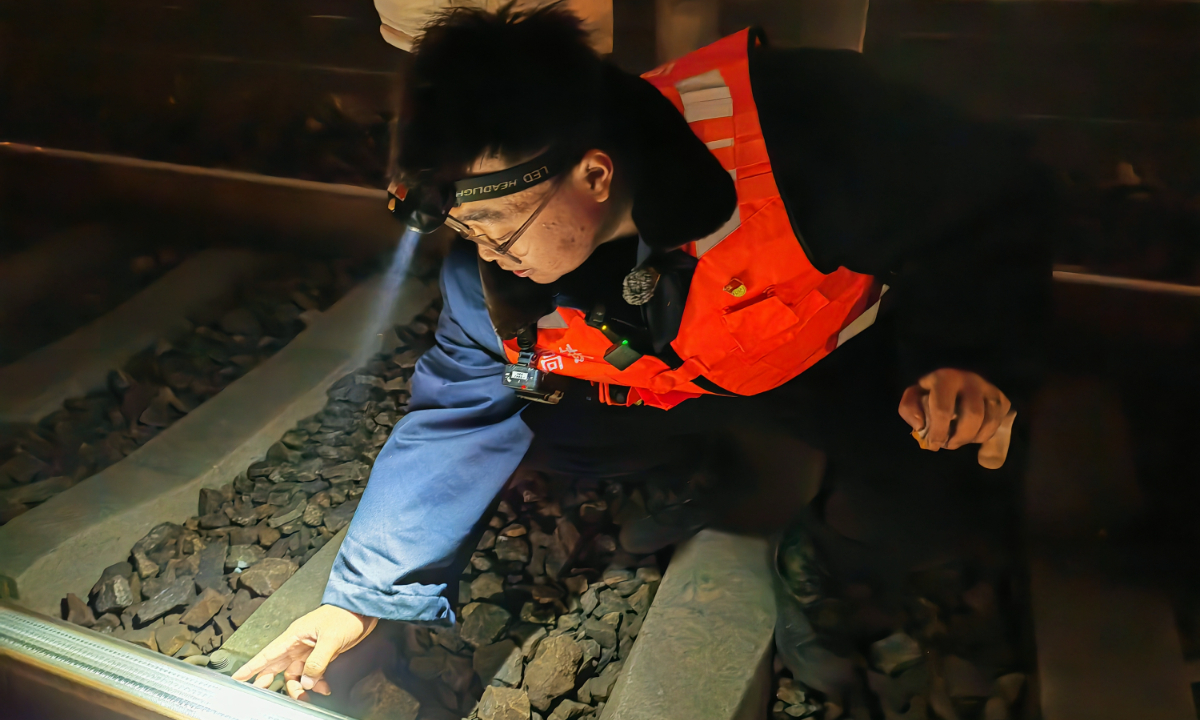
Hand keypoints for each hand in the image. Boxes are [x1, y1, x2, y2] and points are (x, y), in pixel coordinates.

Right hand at [231, 604, 377, 700]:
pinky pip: (311, 673)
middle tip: (263, 695)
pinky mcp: (321, 655)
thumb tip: (306, 682)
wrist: (364, 611)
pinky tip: (323, 688)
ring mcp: (309, 650)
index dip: (251, 667)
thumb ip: (317, 662)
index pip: (267, 653)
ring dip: (298, 686)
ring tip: (306, 695)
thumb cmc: (345, 616)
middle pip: (276, 666)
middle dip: (269, 681)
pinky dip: (315, 683)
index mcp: (294, 636)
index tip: (238, 678)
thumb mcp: (330, 639)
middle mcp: (298, 644)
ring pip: (294, 673)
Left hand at [899, 369, 1010, 450]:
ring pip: (990, 419)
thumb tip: (920, 425)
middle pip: (973, 415)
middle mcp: (971, 380)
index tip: (934, 444)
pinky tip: (973, 434)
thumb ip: (909, 408)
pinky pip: (998, 421)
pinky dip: (986, 434)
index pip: (943, 409)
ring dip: (974, 437)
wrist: (954, 380)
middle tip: (949, 444)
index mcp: (945, 378)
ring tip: (960, 440)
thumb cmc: (931, 392)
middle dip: (960, 437)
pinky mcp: (1000, 397)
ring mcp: (989, 388)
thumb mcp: (914, 396)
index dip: (939, 432)